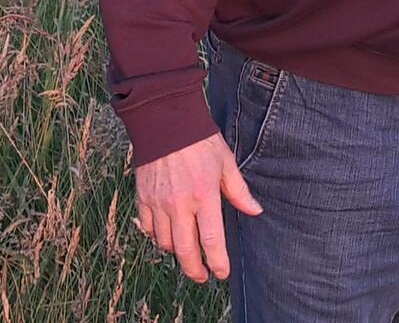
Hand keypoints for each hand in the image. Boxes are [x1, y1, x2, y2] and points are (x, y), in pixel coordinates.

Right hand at [133, 134, 262, 281]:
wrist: (165, 123)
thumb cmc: (200, 141)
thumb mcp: (227, 163)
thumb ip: (239, 192)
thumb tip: (255, 211)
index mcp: (204, 196)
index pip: (211, 239)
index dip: (217, 261)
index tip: (221, 273)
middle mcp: (179, 204)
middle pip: (185, 249)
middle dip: (194, 269)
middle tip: (203, 276)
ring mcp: (158, 203)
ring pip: (164, 242)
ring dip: (177, 252)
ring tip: (189, 252)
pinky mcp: (143, 198)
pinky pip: (148, 228)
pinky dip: (157, 236)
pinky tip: (167, 235)